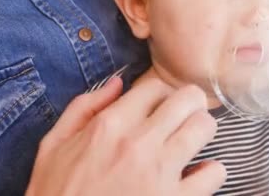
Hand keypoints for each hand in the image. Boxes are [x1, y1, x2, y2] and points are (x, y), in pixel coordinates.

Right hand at [25, 75, 225, 195]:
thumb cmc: (55, 195)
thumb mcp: (53, 147)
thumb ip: (83, 108)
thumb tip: (117, 83)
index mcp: (109, 126)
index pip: (155, 87)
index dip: (162, 94)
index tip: (160, 107)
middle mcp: (138, 144)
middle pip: (189, 99)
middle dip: (190, 104)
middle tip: (184, 117)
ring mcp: (160, 173)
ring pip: (204, 127)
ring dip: (202, 131)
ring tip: (192, 142)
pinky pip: (215, 173)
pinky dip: (212, 172)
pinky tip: (198, 176)